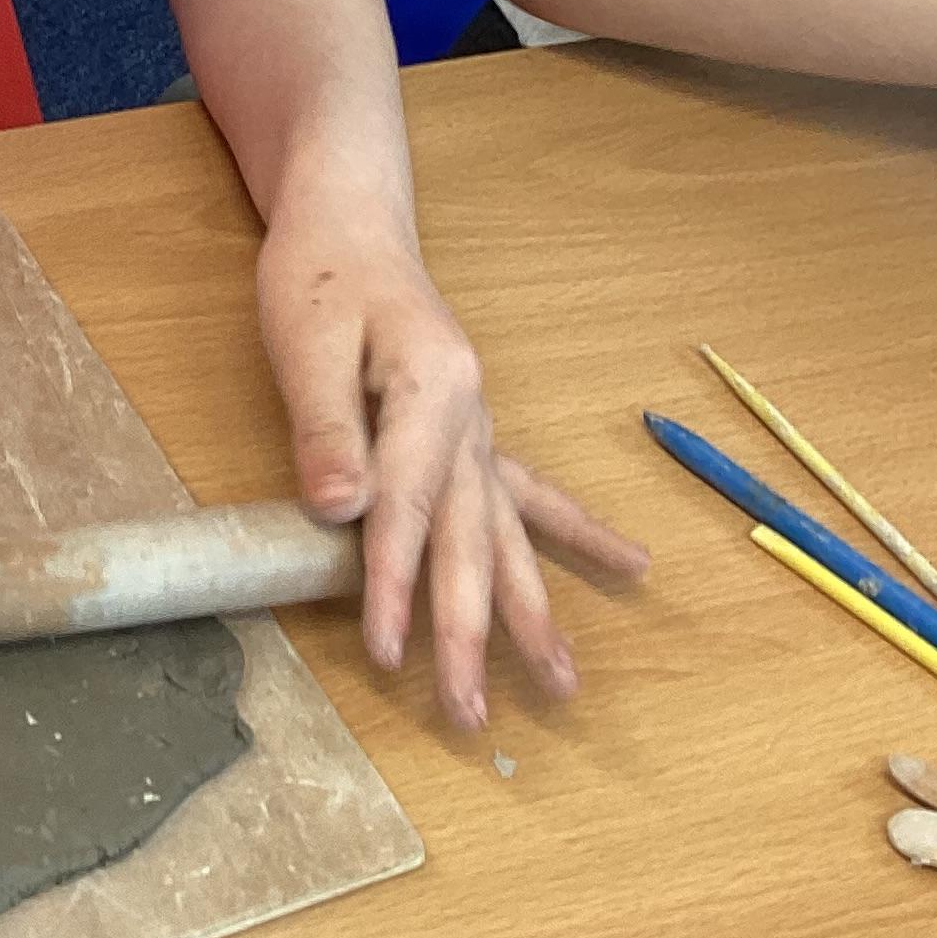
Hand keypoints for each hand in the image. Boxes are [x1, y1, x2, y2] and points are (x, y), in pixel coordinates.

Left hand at [258, 219, 647, 729]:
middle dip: (471, 630)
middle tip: (473, 714)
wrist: (351, 222)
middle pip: (471, 539)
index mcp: (431, 388)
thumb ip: (325, 427)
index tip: (389, 654)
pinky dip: (577, 535)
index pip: (409, 504)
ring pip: (510, 534)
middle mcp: (470, 416)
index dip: (395, 582)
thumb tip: (340, 512)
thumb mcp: (306, 339)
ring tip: (567, 685)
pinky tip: (630, 568)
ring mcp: (479, 427)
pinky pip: (532, 495)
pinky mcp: (473, 432)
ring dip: (535, 611)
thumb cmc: (320, 276)